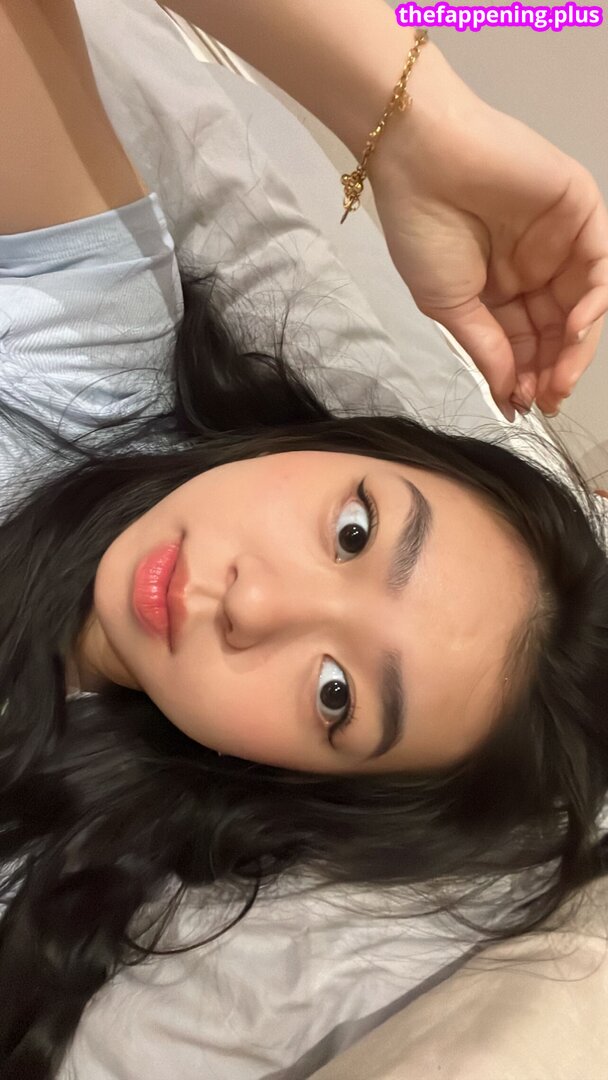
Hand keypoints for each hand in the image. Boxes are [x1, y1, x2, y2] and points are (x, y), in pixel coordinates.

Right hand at [368, 48, 607, 421]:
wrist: (420, 159)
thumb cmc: (422, 229)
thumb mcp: (449, 306)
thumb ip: (486, 348)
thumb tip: (509, 395)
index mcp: (500, 290)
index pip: (526, 343)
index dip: (528, 377)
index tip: (524, 406)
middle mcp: (534, 269)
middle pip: (558, 329)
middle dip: (555, 369)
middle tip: (547, 399)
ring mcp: (560, 241)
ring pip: (584, 303)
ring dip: (577, 346)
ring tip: (559, 378)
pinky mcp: (580, 210)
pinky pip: (601, 263)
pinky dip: (596, 299)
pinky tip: (575, 327)